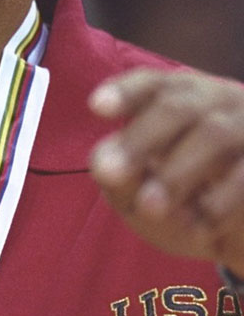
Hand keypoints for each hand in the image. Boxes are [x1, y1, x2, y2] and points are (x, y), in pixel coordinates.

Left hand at [89, 68, 243, 277]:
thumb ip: (121, 178)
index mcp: (180, 101)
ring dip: (177, 173)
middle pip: (179, 107)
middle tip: (111, 174)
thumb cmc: (182, 202)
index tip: (96, 107)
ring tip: (149, 208)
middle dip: (141, 140)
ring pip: (215, 135)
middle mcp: (217, 104)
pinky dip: (219, 203)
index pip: (152, 85)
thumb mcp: (143, 194)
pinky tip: (198, 229)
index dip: (125, 93)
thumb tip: (103, 165)